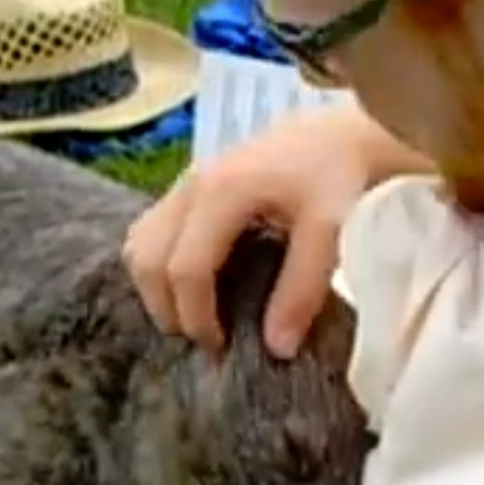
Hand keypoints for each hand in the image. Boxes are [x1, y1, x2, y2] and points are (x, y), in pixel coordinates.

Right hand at [122, 106, 373, 358]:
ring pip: (140, 244)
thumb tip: (276, 348)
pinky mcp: (188, 187)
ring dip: (158, 287)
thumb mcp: (330, 232)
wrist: (342, 135)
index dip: (197, 317)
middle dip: (169, 308)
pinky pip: (152, 232)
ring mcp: (185, 183)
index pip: (185, 269)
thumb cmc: (339, 177)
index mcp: (222, 192)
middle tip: (209, 337)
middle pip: (146, 259)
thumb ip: (302, 289)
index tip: (225, 348)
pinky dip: (163, 265)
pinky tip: (200, 283)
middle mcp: (191, 185)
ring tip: (199, 313)